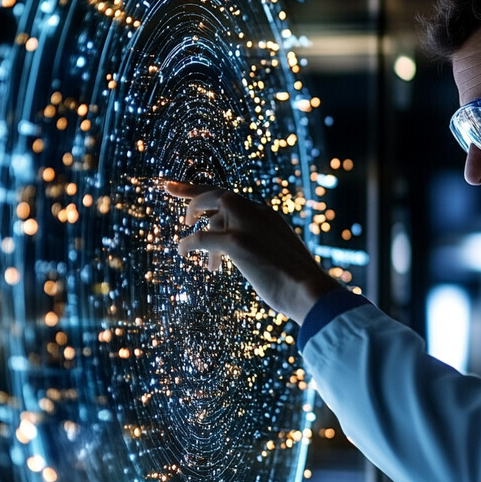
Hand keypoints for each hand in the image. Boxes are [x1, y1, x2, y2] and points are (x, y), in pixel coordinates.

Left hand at [164, 182, 340, 323]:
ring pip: (210, 209)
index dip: (210, 192)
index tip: (191, 189)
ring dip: (193, 221)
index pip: (235, 198)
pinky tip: (182, 253)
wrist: (311, 293)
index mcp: (269, 216)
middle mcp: (258, 213)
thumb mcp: (281, 259)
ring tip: (185, 240)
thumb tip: (255, 261)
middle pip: (218, 192)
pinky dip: (187, 243)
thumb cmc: (299, 286)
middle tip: (169, 188)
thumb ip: (264, 251)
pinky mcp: (237, 243)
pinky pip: (201, 238)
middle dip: (191, 190)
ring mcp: (247, 226)